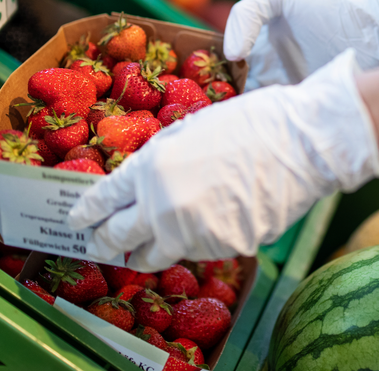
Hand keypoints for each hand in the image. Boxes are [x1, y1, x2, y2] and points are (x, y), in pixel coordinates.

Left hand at [66, 51, 378, 270]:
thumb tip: (138, 187)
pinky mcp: (223, 249)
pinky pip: (197, 250)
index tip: (76, 223)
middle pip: (117, 241)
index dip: (84, 215)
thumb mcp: (188, 130)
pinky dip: (196, 241)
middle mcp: (162, 208)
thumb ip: (156, 161)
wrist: (303, 143)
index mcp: (149, 169)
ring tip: (156, 239)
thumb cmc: (250, 123)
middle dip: (104, 244)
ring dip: (151, 248)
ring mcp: (193, 234)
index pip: (101, 202)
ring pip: (156, 255)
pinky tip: (213, 220)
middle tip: (101, 245)